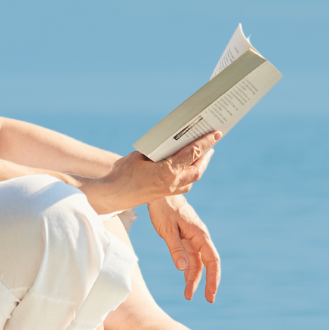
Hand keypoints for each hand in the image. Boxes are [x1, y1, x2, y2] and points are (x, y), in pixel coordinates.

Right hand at [79, 133, 215, 214]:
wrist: (112, 196)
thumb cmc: (123, 173)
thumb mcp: (140, 156)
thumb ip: (156, 152)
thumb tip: (168, 147)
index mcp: (169, 171)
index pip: (193, 153)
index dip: (206, 142)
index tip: (216, 133)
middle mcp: (173, 183)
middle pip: (197, 169)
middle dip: (206, 156)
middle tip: (212, 143)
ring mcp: (169, 191)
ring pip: (192, 179)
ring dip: (198, 167)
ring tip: (202, 155)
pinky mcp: (164, 195)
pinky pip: (183, 185)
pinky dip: (188, 175)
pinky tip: (186, 168)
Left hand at [149, 194, 221, 301]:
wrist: (160, 194)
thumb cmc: (164, 209)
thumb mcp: (167, 231)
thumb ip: (176, 249)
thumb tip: (183, 268)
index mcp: (200, 235)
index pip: (212, 260)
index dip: (214, 278)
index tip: (211, 294)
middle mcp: (200, 238)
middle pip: (208, 264)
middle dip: (208, 282)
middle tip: (208, 300)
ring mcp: (193, 238)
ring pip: (198, 262)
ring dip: (194, 279)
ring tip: (188, 295)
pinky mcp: (186, 239)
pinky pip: (191, 257)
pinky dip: (188, 270)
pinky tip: (185, 281)